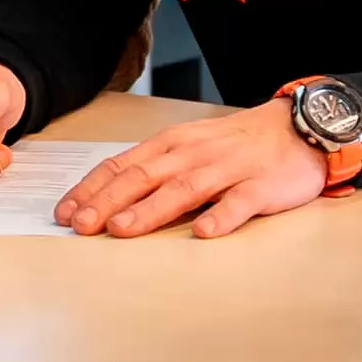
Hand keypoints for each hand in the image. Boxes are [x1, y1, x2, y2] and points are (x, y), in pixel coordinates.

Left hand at [54, 99, 334, 240]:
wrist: (296, 128)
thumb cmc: (235, 144)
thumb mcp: (188, 147)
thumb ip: (154, 169)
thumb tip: (108, 197)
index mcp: (170, 145)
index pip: (121, 165)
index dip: (91, 189)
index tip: (65, 212)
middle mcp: (193, 154)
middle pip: (143, 177)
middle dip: (107, 201)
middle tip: (81, 225)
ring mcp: (227, 169)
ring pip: (183, 189)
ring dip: (150, 210)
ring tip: (122, 229)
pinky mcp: (260, 186)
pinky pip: (239, 202)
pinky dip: (220, 217)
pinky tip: (203, 233)